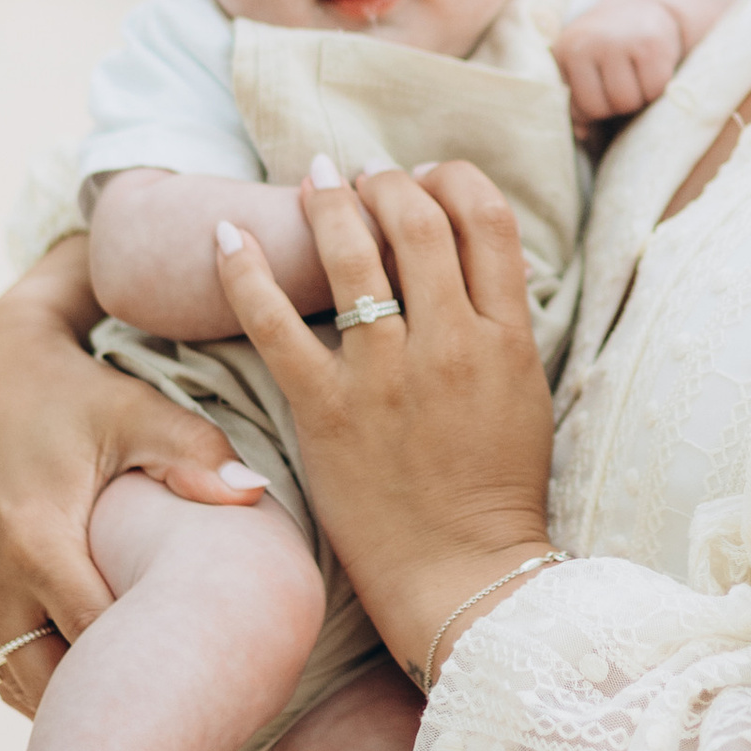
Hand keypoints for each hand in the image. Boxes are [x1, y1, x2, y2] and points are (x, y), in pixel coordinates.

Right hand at [0, 233, 266, 711]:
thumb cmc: (81, 391)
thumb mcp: (140, 411)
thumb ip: (196, 455)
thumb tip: (254, 495)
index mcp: (34, 540)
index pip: (96, 643)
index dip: (144, 675)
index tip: (198, 691)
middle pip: (52, 683)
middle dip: (105, 704)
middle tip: (175, 722)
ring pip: (16, 680)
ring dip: (68, 696)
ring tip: (135, 708)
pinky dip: (36, 671)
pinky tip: (91, 676)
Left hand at [213, 164, 554, 679]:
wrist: (462, 577)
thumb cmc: (495, 491)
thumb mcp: (525, 394)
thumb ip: (502, 324)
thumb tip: (473, 258)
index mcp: (507, 338)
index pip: (486, 219)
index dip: (451, 180)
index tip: (426, 180)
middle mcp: (450, 345)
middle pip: (417, 220)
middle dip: (386, 181)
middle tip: (364, 174)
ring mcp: (385, 376)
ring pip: (352, 254)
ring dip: (328, 202)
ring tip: (314, 179)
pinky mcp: (326, 411)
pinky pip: (274, 324)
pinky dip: (244, 271)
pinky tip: (224, 235)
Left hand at [556, 0, 687, 128]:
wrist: (641, 8)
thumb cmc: (606, 48)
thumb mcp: (581, 68)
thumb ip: (575, 103)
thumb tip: (582, 134)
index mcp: (563, 52)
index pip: (576, 108)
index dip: (593, 108)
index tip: (600, 88)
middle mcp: (586, 43)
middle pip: (601, 108)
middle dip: (615, 105)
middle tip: (622, 82)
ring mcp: (618, 42)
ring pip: (628, 102)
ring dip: (637, 97)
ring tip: (636, 74)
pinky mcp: (651, 44)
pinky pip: (655, 90)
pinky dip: (658, 88)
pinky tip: (652, 67)